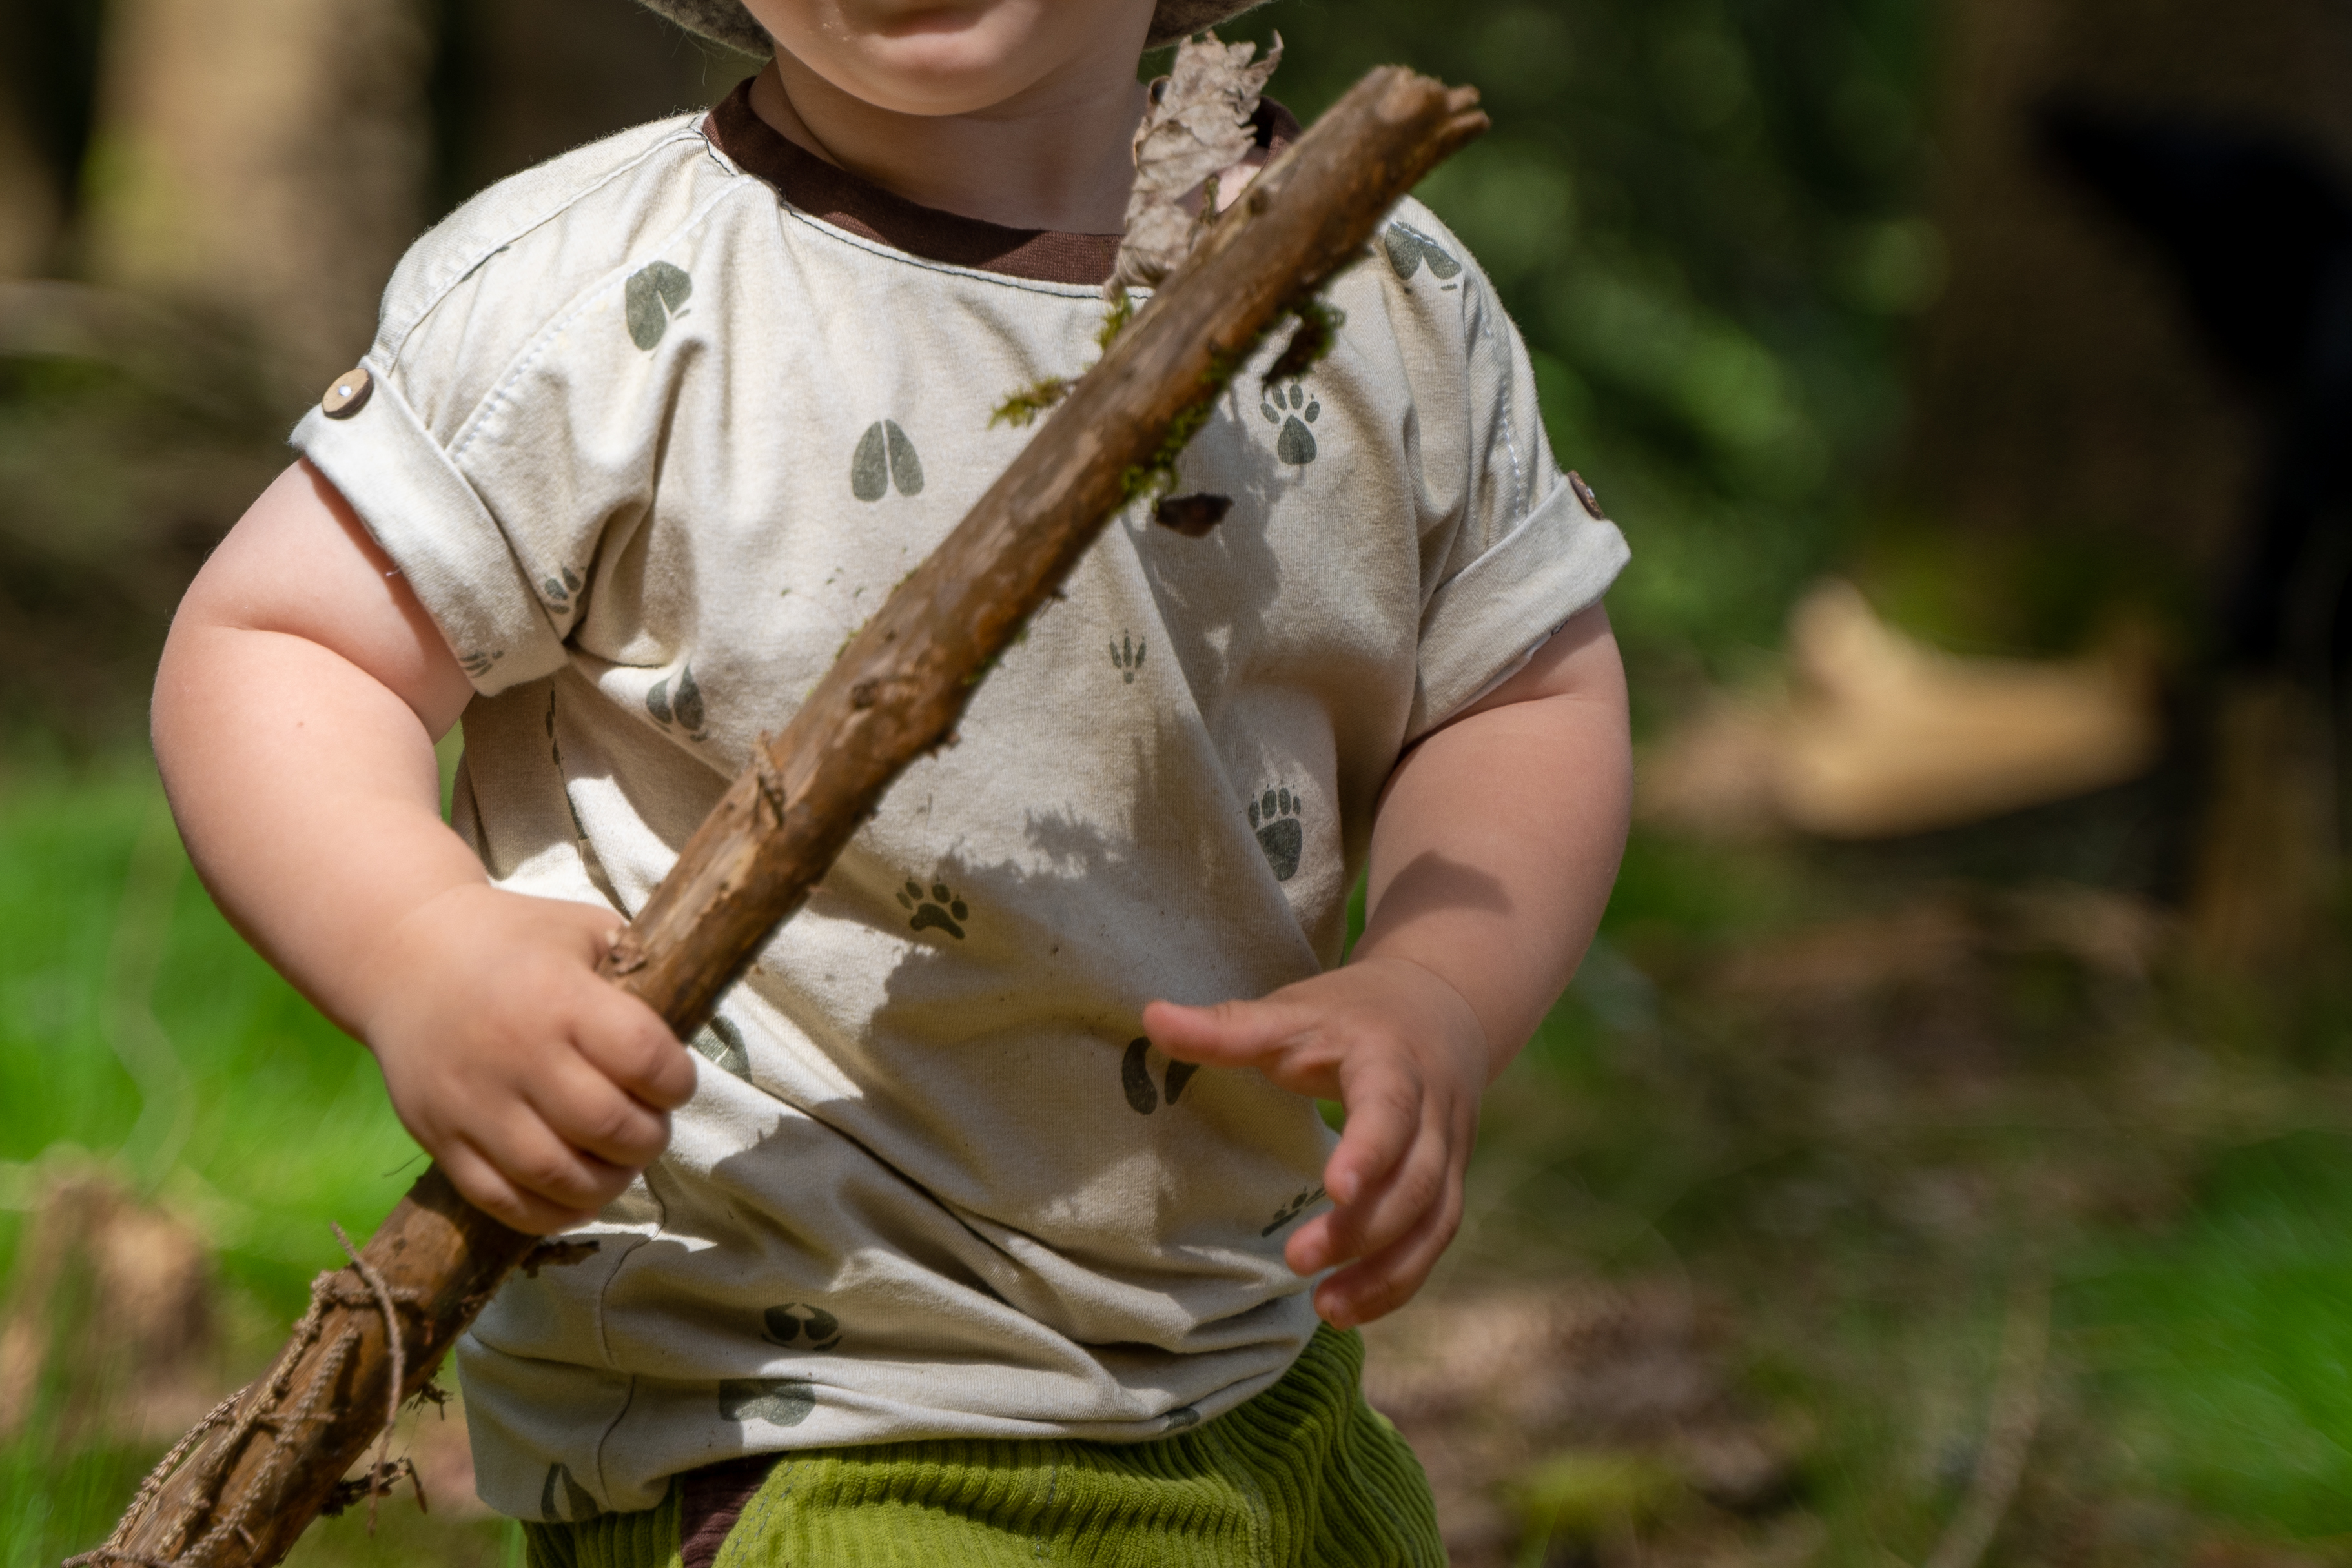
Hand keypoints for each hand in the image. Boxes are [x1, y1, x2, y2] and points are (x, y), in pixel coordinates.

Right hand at [355, 884, 696, 1233]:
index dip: (676, 1081)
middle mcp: (516, 1054)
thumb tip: (684, 1033)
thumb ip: (636, 974)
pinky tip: (575, 1194)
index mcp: (560, 997)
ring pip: (556, 1175)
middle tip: (648, 1127)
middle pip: (606, 1125)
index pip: (643, 1058)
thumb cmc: (513, 940)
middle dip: (648, 1138)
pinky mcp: (440, 1139)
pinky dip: (550, 1213)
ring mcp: (473, 1103)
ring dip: (607, 1184)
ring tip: (617, 1163)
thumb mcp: (584, 929)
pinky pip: (501, 1201)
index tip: (673, 1081)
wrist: (404, 952)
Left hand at [1143, 956, 1488, 1328]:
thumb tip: (1151, 1018)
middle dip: (1363, 1229)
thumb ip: (1227, 1027)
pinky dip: (1398, 1282)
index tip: (1334, 1188)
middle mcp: (1434, 1113)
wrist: (1440, 1006)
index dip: (1370, 1148)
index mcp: (1392, 1062)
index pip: (1391, 1107)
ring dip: (1386, 1272)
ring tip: (1325, 1308)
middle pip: (1414, 1180)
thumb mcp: (1292, 1011)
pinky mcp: (1448, 1185)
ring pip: (1434, 1221)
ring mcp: (1450, 1153)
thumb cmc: (1349, 1016)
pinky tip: (1347, 1308)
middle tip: (1296, 1260)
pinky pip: (1434, 1241)